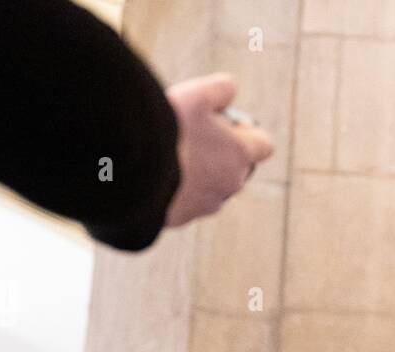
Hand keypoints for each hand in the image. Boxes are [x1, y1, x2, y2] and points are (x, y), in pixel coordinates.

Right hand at [163, 72, 273, 225]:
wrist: (131, 173)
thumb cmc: (166, 131)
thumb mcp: (196, 94)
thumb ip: (220, 88)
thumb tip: (229, 91)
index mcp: (240, 155)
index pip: (263, 145)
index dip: (248, 133)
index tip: (227, 123)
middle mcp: (229, 185)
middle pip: (235, 168)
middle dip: (219, 153)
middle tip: (191, 136)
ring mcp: (206, 206)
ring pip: (209, 188)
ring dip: (196, 174)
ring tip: (168, 155)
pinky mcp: (182, 219)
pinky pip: (184, 203)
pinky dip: (175, 190)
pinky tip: (154, 174)